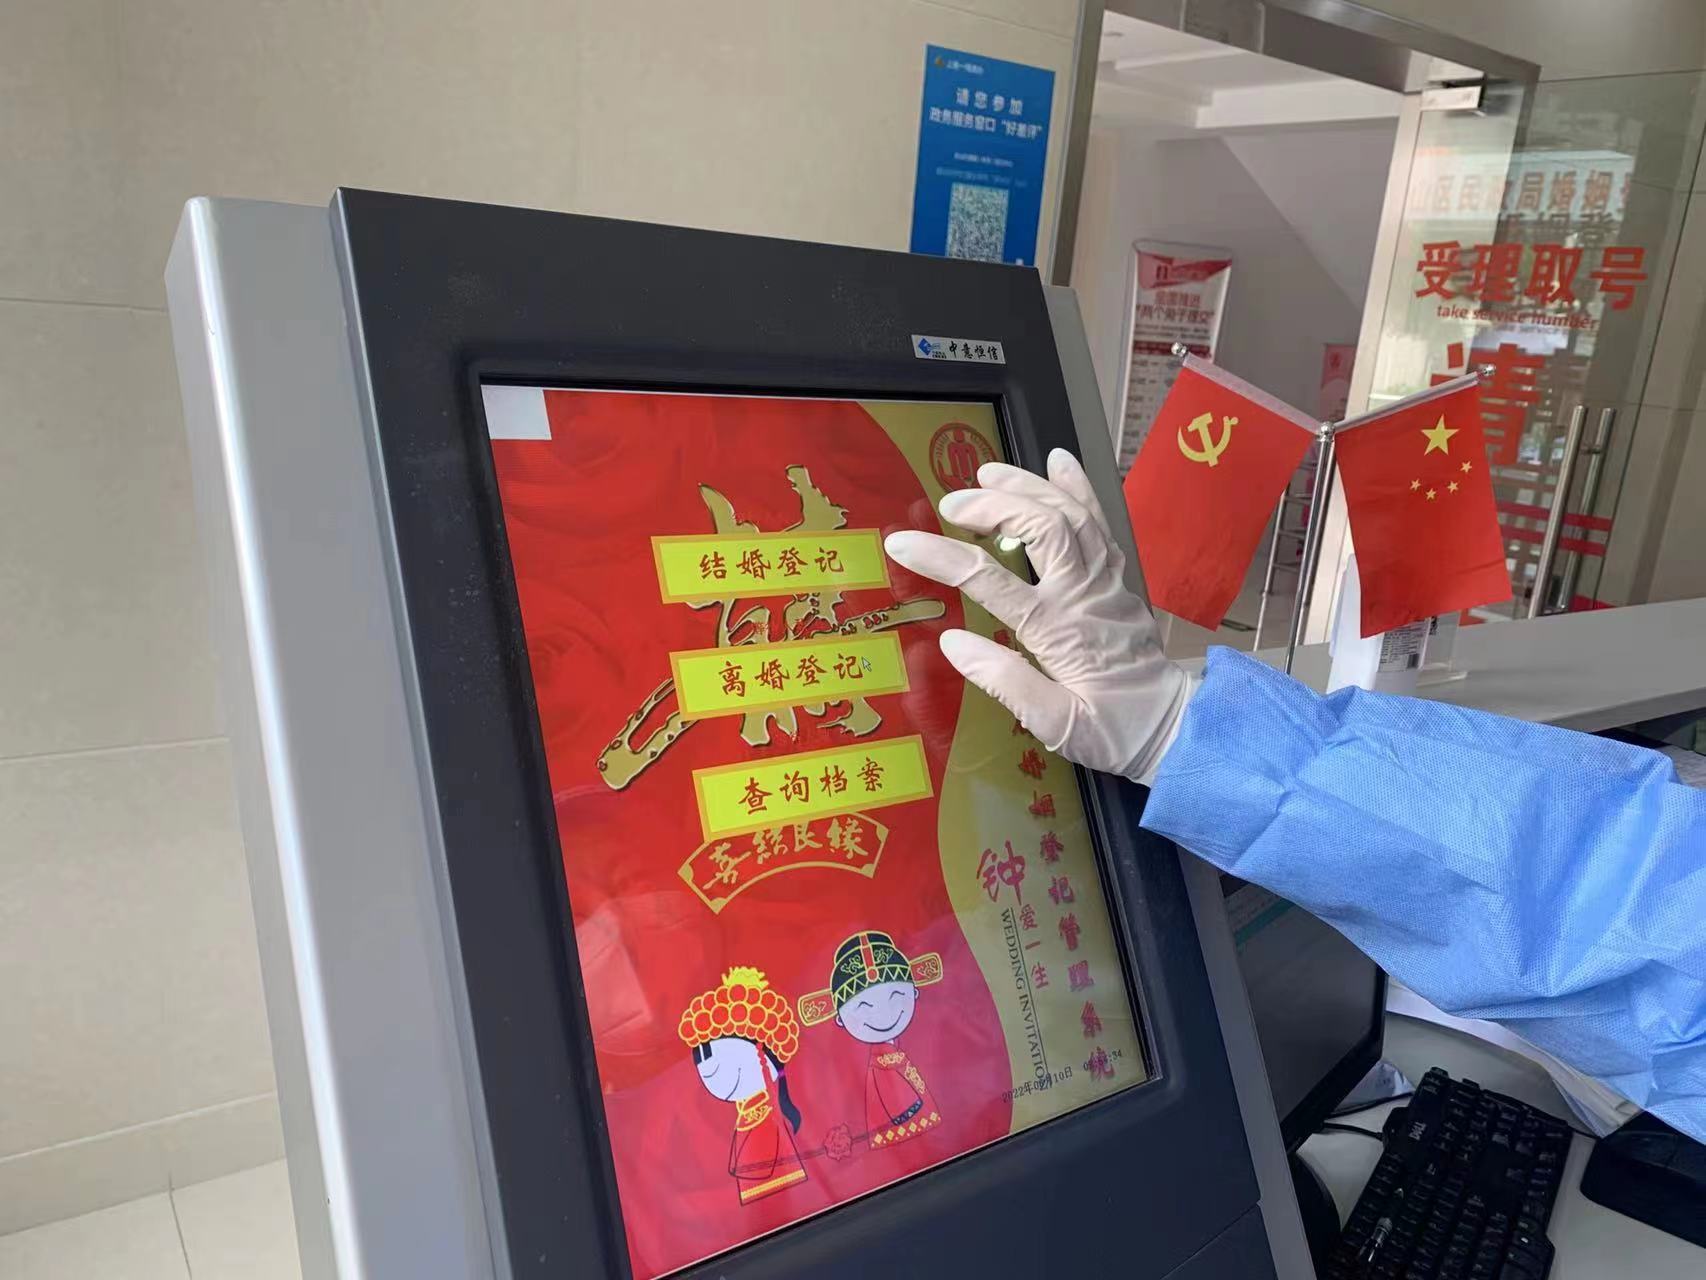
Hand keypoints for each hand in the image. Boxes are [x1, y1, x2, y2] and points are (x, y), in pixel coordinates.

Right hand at [884, 449, 1194, 785]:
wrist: (1173, 727)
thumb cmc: (1114, 731)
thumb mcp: (1056, 726)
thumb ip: (1006, 683)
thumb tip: (954, 642)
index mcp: (1060, 632)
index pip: (992, 582)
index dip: (943, 557)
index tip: (904, 543)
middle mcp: (1084, 595)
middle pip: (1042, 528)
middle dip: (993, 506)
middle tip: (951, 503)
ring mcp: (1105, 582)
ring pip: (1071, 516)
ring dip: (1028, 488)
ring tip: (987, 473)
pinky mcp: (1117, 579)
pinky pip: (1099, 524)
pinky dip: (1078, 489)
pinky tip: (1058, 462)